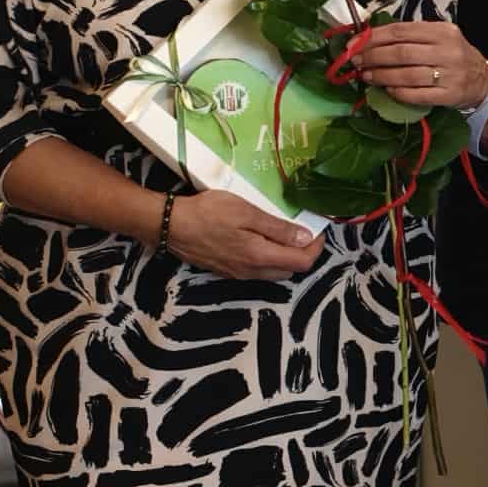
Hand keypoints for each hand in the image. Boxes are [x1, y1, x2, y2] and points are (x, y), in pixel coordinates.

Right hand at [164, 190, 324, 280]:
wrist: (169, 225)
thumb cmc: (208, 213)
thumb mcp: (246, 213)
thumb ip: (277, 228)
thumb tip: (306, 238)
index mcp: (260, 257)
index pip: (302, 263)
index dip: (316, 248)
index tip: (318, 230)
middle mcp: (250, 271)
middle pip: (290, 270)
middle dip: (302, 253)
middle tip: (302, 230)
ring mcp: (237, 273)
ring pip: (273, 272)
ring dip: (284, 257)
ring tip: (283, 234)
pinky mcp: (225, 270)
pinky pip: (256, 271)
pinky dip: (267, 258)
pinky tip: (260, 240)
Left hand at [348, 20, 487, 109]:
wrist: (481, 80)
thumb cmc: (453, 55)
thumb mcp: (438, 37)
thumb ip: (410, 36)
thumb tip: (369, 39)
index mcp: (443, 31)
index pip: (401, 31)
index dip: (373, 38)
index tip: (354, 44)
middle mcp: (448, 51)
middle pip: (401, 53)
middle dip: (373, 57)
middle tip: (356, 62)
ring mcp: (450, 74)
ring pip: (406, 75)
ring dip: (381, 76)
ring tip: (366, 76)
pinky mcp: (449, 95)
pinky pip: (416, 95)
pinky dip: (397, 92)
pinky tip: (387, 90)